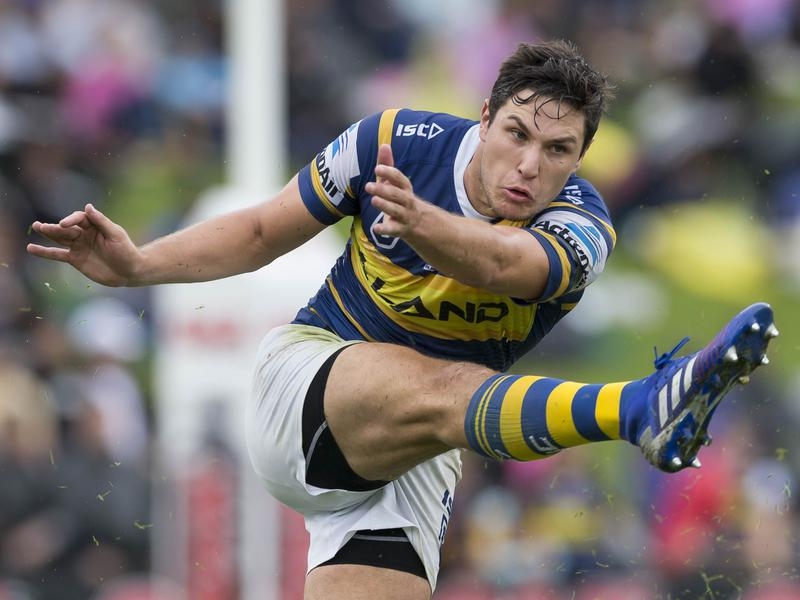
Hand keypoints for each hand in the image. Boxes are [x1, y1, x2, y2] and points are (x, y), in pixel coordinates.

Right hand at [26, 204, 141, 286]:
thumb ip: (101, 221)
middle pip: (66, 229)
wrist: (129, 272)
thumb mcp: (116, 235)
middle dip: (54, 228)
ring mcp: (78, 246)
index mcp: (94, 225)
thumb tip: (88, 206)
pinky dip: (45, 252)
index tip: (64, 224)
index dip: (71, 220)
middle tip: (39, 226)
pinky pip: (57, 254)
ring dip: (48, 234)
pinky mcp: (75, 259)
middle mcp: (84, 234)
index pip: (79, 218)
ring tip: (35, 227)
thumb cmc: (126, 251)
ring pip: (59, 239)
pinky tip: (31, 248)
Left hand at [366, 144, 427, 237]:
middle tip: (368, 186)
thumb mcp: (395, 183)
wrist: (420, 223)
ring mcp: (405, 216)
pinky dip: (386, 229)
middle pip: (398, 195)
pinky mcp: (401, 230)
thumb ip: (387, 165)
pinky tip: (376, 228)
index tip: (377, 168)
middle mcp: (407, 201)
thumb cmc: (401, 199)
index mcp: (405, 188)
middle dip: (384, 190)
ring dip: (385, 206)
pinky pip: (394, 230)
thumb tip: (384, 145)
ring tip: (373, 200)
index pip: (400, 179)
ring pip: (396, 211)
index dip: (390, 173)